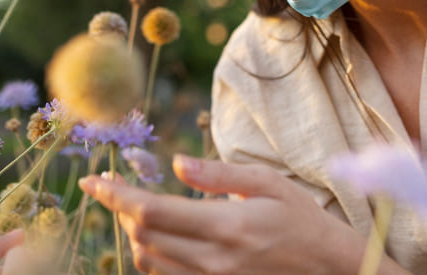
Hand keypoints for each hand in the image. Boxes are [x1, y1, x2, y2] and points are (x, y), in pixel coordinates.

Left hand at [79, 155, 373, 273]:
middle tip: (117, 187)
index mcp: (226, 226)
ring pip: (149, 261)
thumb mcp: (270, 185)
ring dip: (136, 233)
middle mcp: (213, 261)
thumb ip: (220, 175)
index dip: (116, 195)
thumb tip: (177, 163)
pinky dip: (154, 256)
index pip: (152, 211)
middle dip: (123, 210)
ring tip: (142, 209)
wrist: (333, 273)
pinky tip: (163, 237)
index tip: (93, 181)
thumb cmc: (305, 222)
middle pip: (142, 237)